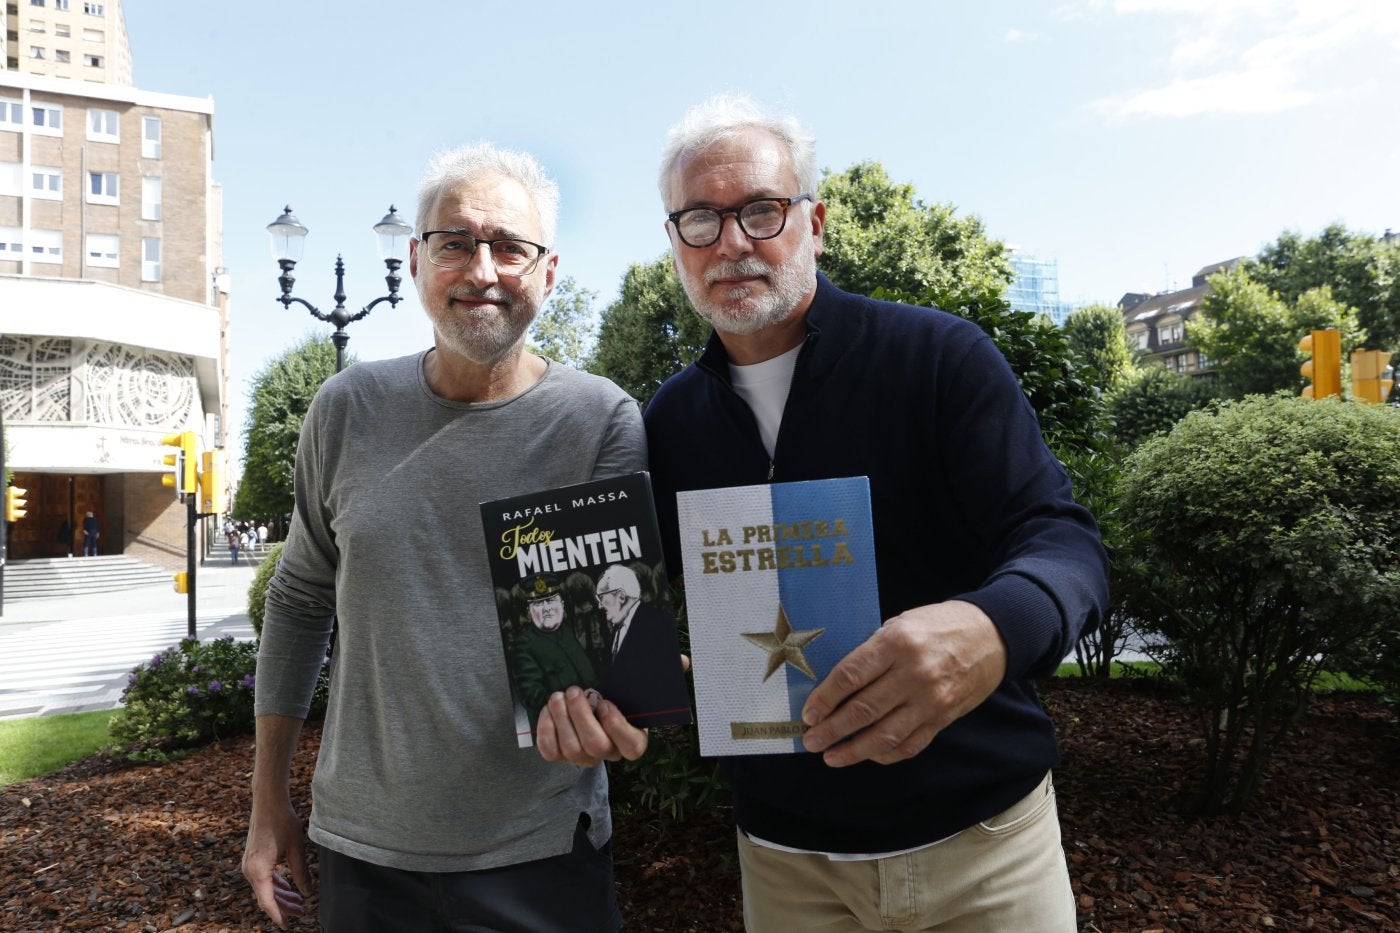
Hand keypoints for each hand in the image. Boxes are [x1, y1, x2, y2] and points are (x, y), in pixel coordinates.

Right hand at [241, 799, 310, 929]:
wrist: (268, 802)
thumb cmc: (282, 822)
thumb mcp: (297, 849)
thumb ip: (301, 873)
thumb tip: (308, 894)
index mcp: (258, 870)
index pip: (267, 901)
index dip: (278, 916)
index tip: (287, 926)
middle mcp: (250, 870)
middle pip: (266, 897)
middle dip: (284, 907)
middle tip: (302, 914)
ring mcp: (249, 865)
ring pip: (265, 889)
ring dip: (281, 896)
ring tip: (300, 903)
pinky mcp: (253, 859)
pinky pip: (264, 879)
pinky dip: (276, 885)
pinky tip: (290, 889)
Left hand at [536, 685, 648, 765]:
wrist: (591, 709)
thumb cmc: (609, 700)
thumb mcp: (621, 696)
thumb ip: (619, 695)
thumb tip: (602, 689)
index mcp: (631, 741)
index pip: (631, 746)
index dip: (616, 726)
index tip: (604, 703)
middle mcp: (609, 754)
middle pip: (595, 745)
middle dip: (580, 715)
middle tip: (573, 691)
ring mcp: (585, 759)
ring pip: (571, 748)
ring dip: (561, 718)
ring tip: (558, 696)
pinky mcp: (562, 758)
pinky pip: (551, 751)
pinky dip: (546, 729)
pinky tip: (548, 710)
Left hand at [800, 601, 1006, 767]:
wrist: (993, 636)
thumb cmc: (939, 625)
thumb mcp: (901, 623)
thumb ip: (873, 651)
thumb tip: (837, 683)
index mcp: (896, 643)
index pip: (850, 677)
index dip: (824, 699)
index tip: (809, 713)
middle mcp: (913, 673)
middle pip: (862, 710)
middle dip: (831, 730)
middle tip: (811, 741)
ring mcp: (930, 700)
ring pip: (884, 735)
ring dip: (853, 750)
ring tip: (831, 757)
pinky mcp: (943, 718)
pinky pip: (909, 745)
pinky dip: (885, 754)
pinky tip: (867, 755)